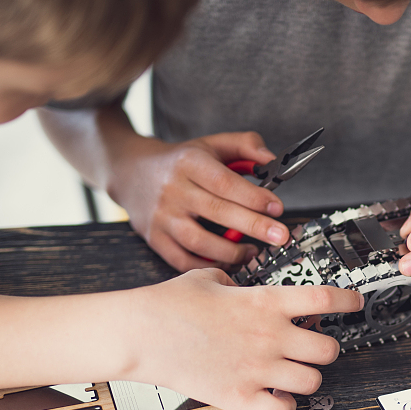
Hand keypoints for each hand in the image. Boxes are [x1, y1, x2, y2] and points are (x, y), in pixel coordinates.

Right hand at [110, 131, 292, 270]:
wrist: (131, 172)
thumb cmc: (180, 162)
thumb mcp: (210, 144)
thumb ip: (244, 145)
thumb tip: (270, 161)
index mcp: (189, 163)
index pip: (224, 181)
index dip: (253, 197)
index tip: (277, 207)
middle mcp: (173, 190)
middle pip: (216, 211)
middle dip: (253, 226)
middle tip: (279, 236)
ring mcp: (162, 216)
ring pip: (198, 240)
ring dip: (231, 252)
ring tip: (253, 252)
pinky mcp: (154, 238)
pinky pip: (182, 260)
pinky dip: (207, 265)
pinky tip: (227, 263)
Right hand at [135, 269, 363, 409]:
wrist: (140, 332)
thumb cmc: (168, 304)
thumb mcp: (207, 277)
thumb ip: (233, 281)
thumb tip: (237, 282)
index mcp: (265, 302)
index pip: (326, 298)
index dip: (349, 300)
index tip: (356, 301)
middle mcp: (269, 336)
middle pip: (329, 349)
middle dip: (325, 349)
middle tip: (312, 348)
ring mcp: (258, 369)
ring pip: (313, 382)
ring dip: (306, 379)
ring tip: (291, 375)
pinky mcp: (240, 397)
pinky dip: (285, 408)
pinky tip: (274, 398)